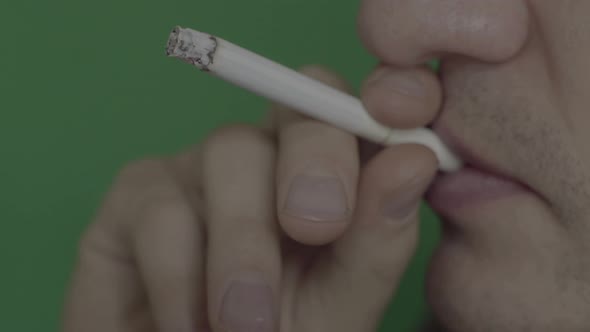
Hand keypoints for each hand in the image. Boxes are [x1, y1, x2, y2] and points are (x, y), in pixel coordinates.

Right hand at [63, 65, 440, 331]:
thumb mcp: (340, 302)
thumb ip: (376, 239)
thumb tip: (414, 160)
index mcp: (326, 174)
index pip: (357, 113)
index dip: (382, 113)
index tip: (407, 154)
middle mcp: (267, 158)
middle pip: (297, 111)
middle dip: (313, 165)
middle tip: (318, 228)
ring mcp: (202, 168)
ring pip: (229, 154)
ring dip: (242, 247)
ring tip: (246, 326)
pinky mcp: (139, 193)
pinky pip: (161, 207)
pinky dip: (180, 278)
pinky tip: (190, 326)